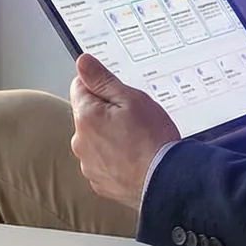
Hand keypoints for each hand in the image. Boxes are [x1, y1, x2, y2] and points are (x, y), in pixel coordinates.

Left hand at [69, 53, 181, 209]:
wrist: (165, 182)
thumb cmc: (152, 140)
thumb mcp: (132, 99)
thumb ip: (103, 80)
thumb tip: (82, 62)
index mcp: (86, 116)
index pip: (79, 87)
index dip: (101, 86)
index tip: (119, 95)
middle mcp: (80, 142)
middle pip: (88, 115)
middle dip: (106, 113)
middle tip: (134, 119)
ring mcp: (88, 165)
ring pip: (95, 140)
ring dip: (110, 138)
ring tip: (137, 142)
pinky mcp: (99, 182)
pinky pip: (103, 163)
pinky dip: (115, 159)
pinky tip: (135, 159)